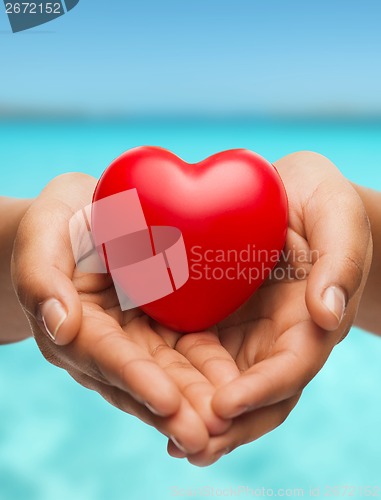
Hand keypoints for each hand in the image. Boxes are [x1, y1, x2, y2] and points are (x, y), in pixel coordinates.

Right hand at [11, 173, 239, 453]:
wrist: (90, 215)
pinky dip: (208, 375)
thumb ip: (41, 274)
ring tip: (226, 427)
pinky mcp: (161, 329)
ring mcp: (136, 339)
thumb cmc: (63, 220)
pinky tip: (236, 392)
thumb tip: (61, 326)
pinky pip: (186, 354)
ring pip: (167, 376)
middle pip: (140, 379)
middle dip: (173, 409)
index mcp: (74, 324)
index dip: (134, 377)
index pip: (104, 354)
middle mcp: (106, 343)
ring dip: (195, 403)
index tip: (166, 401)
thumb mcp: (44, 230)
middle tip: (207, 436)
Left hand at [167, 151, 371, 465]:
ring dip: (199, 415)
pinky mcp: (217, 318)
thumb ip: (340, 261)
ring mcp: (247, 332)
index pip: (291, 367)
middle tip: (185, 445)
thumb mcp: (337, 216)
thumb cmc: (321, 203)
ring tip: (167, 438)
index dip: (261, 391)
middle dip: (226, 425)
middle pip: (257, 395)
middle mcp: (278, 337)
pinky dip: (180, 380)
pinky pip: (199, 355)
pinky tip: (152, 394)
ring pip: (225, 385)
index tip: (224, 407)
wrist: (290, 195)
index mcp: (312, 320)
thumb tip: (329, 315)